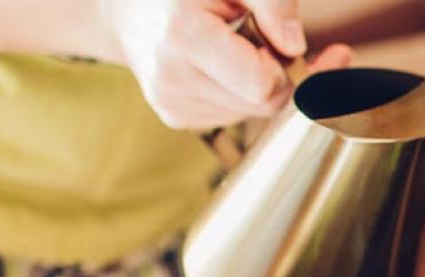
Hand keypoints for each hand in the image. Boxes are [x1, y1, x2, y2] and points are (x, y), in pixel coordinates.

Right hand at [97, 0, 351, 128]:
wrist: (130, 6)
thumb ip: (272, 2)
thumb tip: (294, 46)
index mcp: (184, 37)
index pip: (264, 85)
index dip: (277, 62)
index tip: (266, 36)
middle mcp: (172, 78)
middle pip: (263, 104)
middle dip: (270, 73)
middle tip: (249, 38)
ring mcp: (171, 103)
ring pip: (250, 112)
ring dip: (251, 83)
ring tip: (225, 47)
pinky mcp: (175, 116)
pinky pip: (231, 115)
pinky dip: (234, 92)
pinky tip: (212, 64)